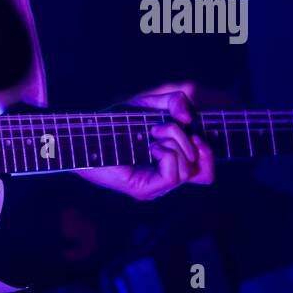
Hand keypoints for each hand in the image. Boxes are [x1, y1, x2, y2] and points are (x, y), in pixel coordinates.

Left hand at [75, 87, 213, 200]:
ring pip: (188, 170)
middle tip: (160, 128)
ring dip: (175, 144)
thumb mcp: (146, 106)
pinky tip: (151, 146)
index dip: (209, 153)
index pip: (206, 173)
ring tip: (152, 136)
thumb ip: (172, 101)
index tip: (195, 132)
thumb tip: (189, 118)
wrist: (84, 136)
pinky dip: (167, 154)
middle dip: (187, 140)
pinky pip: (173, 175)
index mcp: (170, 164)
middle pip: (203, 170)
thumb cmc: (113, 124)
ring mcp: (156, 187)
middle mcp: (166, 179)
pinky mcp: (144, 190)